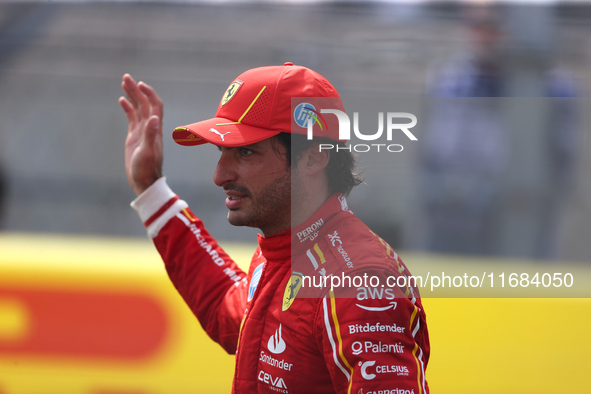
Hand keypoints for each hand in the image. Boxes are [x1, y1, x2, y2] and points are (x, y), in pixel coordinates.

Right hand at [119, 74, 163, 195]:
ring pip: (138, 109)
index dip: (149, 94)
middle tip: (126, 77)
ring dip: (132, 96)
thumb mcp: (147, 152)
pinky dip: (128, 108)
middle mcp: (150, 127)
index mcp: (155, 129)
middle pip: (144, 103)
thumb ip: (151, 135)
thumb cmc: (146, 169)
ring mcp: (142, 131)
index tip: (139, 84)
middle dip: (136, 90)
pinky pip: (132, 118)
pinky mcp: (134, 137)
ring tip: (123, 82)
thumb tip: (154, 118)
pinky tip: (121, 100)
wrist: (144, 181)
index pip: (155, 105)